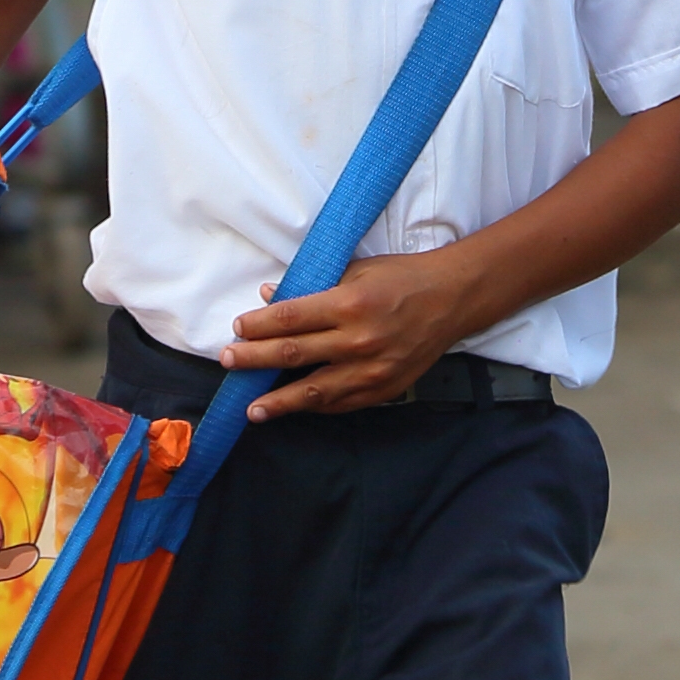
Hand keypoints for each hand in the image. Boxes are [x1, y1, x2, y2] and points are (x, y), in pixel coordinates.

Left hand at [224, 243, 488, 420]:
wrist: (451, 300)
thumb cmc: (400, 278)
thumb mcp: (355, 270)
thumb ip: (312, 285)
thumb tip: (268, 294)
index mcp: (349, 304)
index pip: (290, 317)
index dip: (259, 325)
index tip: (237, 329)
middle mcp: (359, 339)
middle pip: (293, 353)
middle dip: (254, 359)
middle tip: (227, 361)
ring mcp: (372, 370)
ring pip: (314, 390)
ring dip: (278, 401)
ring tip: (251, 409)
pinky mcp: (384, 389)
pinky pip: (341, 403)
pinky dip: (314, 406)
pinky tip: (292, 409)